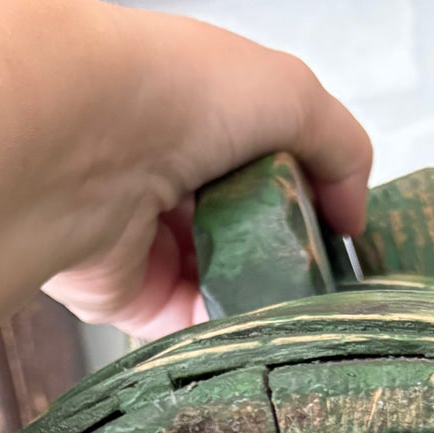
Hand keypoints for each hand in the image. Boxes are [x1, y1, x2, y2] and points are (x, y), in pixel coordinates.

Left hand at [42, 10, 371, 339]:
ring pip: (221, 287)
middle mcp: (170, 176)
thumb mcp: (292, 94)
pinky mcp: (128, 297)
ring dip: (262, 304)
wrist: (82, 139)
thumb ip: (340, 151)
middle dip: (289, 260)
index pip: (267, 167)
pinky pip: (190, 328)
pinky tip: (262, 339)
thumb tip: (351, 219)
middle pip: (246, 234)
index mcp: (202, 117)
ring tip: (305, 319)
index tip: (344, 236)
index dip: (310, 199)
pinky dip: (227, 337)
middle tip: (330, 287)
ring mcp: (147, 240)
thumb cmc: (182, 93)